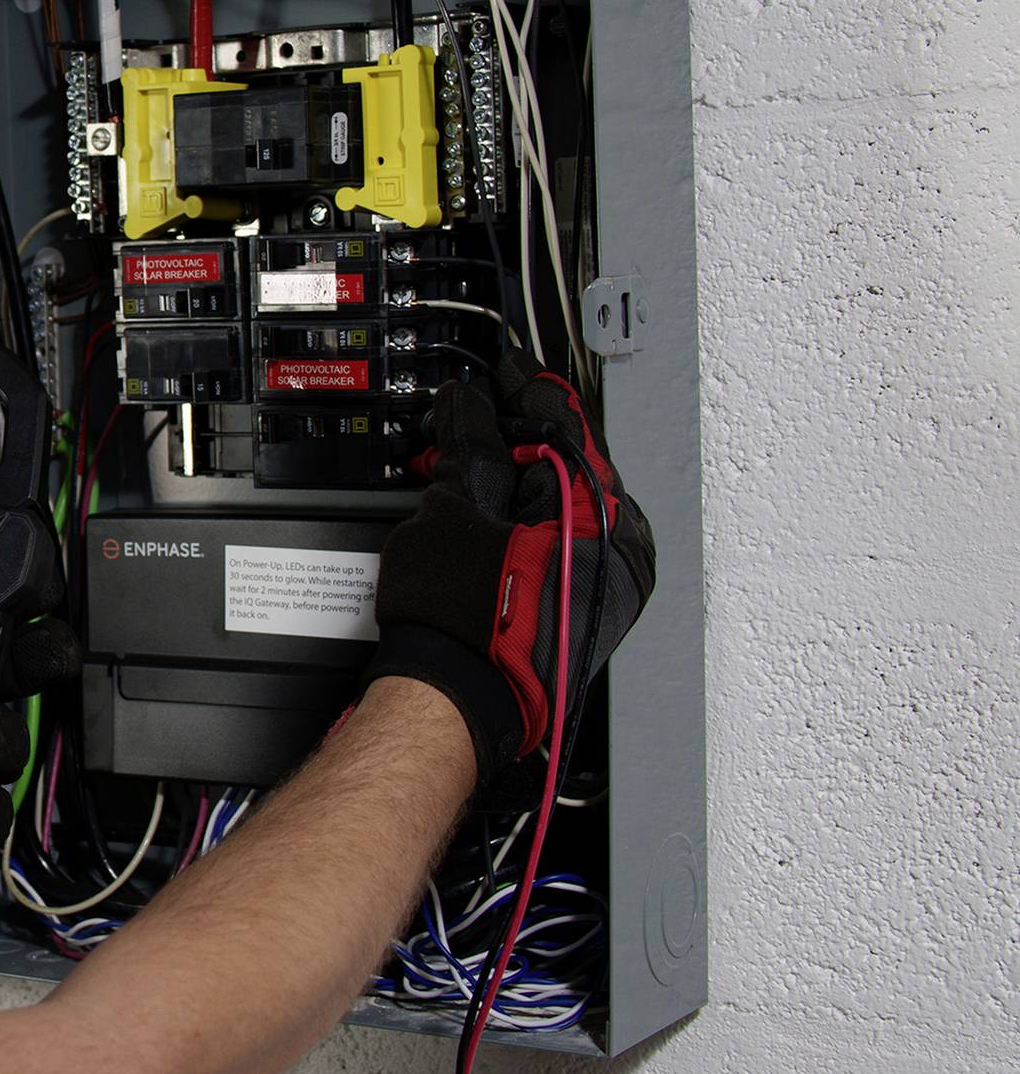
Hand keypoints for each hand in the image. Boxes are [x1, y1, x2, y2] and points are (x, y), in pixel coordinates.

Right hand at [367, 356, 655, 781]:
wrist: (456, 703)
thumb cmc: (461, 625)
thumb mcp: (452, 510)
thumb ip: (469, 443)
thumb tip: (471, 406)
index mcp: (601, 512)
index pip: (564, 420)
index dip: (520, 387)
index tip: (499, 369)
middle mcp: (621, 545)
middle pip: (568, 461)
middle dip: (511, 439)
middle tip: (464, 423)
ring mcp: (610, 580)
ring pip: (565, 502)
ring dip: (515, 481)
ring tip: (460, 474)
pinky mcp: (589, 605)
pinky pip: (565, 538)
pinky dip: (527, 520)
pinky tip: (484, 519)